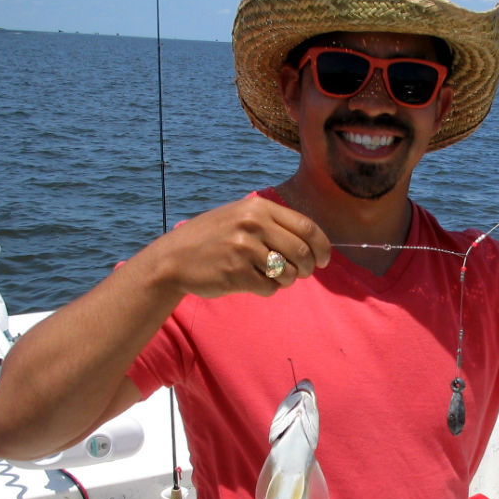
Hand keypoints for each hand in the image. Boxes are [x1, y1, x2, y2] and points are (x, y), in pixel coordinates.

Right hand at [150, 195, 331, 298]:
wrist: (174, 258)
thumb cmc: (213, 238)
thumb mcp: (240, 217)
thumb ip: (274, 224)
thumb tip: (314, 242)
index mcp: (259, 208)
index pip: (307, 227)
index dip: (322, 247)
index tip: (324, 260)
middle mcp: (253, 225)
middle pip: (302, 252)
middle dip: (307, 268)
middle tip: (300, 274)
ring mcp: (244, 249)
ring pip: (287, 273)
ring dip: (286, 280)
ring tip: (270, 277)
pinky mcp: (236, 273)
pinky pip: (269, 288)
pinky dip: (267, 290)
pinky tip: (252, 283)